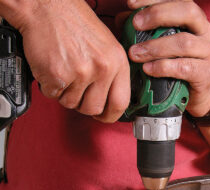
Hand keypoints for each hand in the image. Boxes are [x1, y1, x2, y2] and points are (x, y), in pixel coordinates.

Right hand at [5, 0, 129, 121]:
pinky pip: (54, 96)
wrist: (46, 6)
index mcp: (117, 62)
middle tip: (78, 90)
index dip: (111, 115)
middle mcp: (102, 68)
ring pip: (71, 104)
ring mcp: (80, 72)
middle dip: (83, 104)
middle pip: (94, 109)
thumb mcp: (107, 46)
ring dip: (65, 94)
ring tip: (65, 72)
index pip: (121, 103)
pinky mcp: (58, 75)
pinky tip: (54, 68)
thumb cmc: (75, 23)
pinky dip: (50, 86)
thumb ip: (112, 74)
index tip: (104, 116)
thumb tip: (111, 99)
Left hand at [127, 0, 209, 116]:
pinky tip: (148, 69)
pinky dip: (164, 67)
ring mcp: (209, 53)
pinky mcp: (207, 73)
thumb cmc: (177, 69)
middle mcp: (206, 32)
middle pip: (187, 12)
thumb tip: (122, 19)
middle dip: (158, 15)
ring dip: (156, 47)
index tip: (131, 3)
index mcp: (195, 21)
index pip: (178, 0)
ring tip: (136, 53)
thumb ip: (145, 31)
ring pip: (185, 42)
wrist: (197, 96)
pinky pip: (185, 67)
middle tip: (135, 24)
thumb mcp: (162, 47)